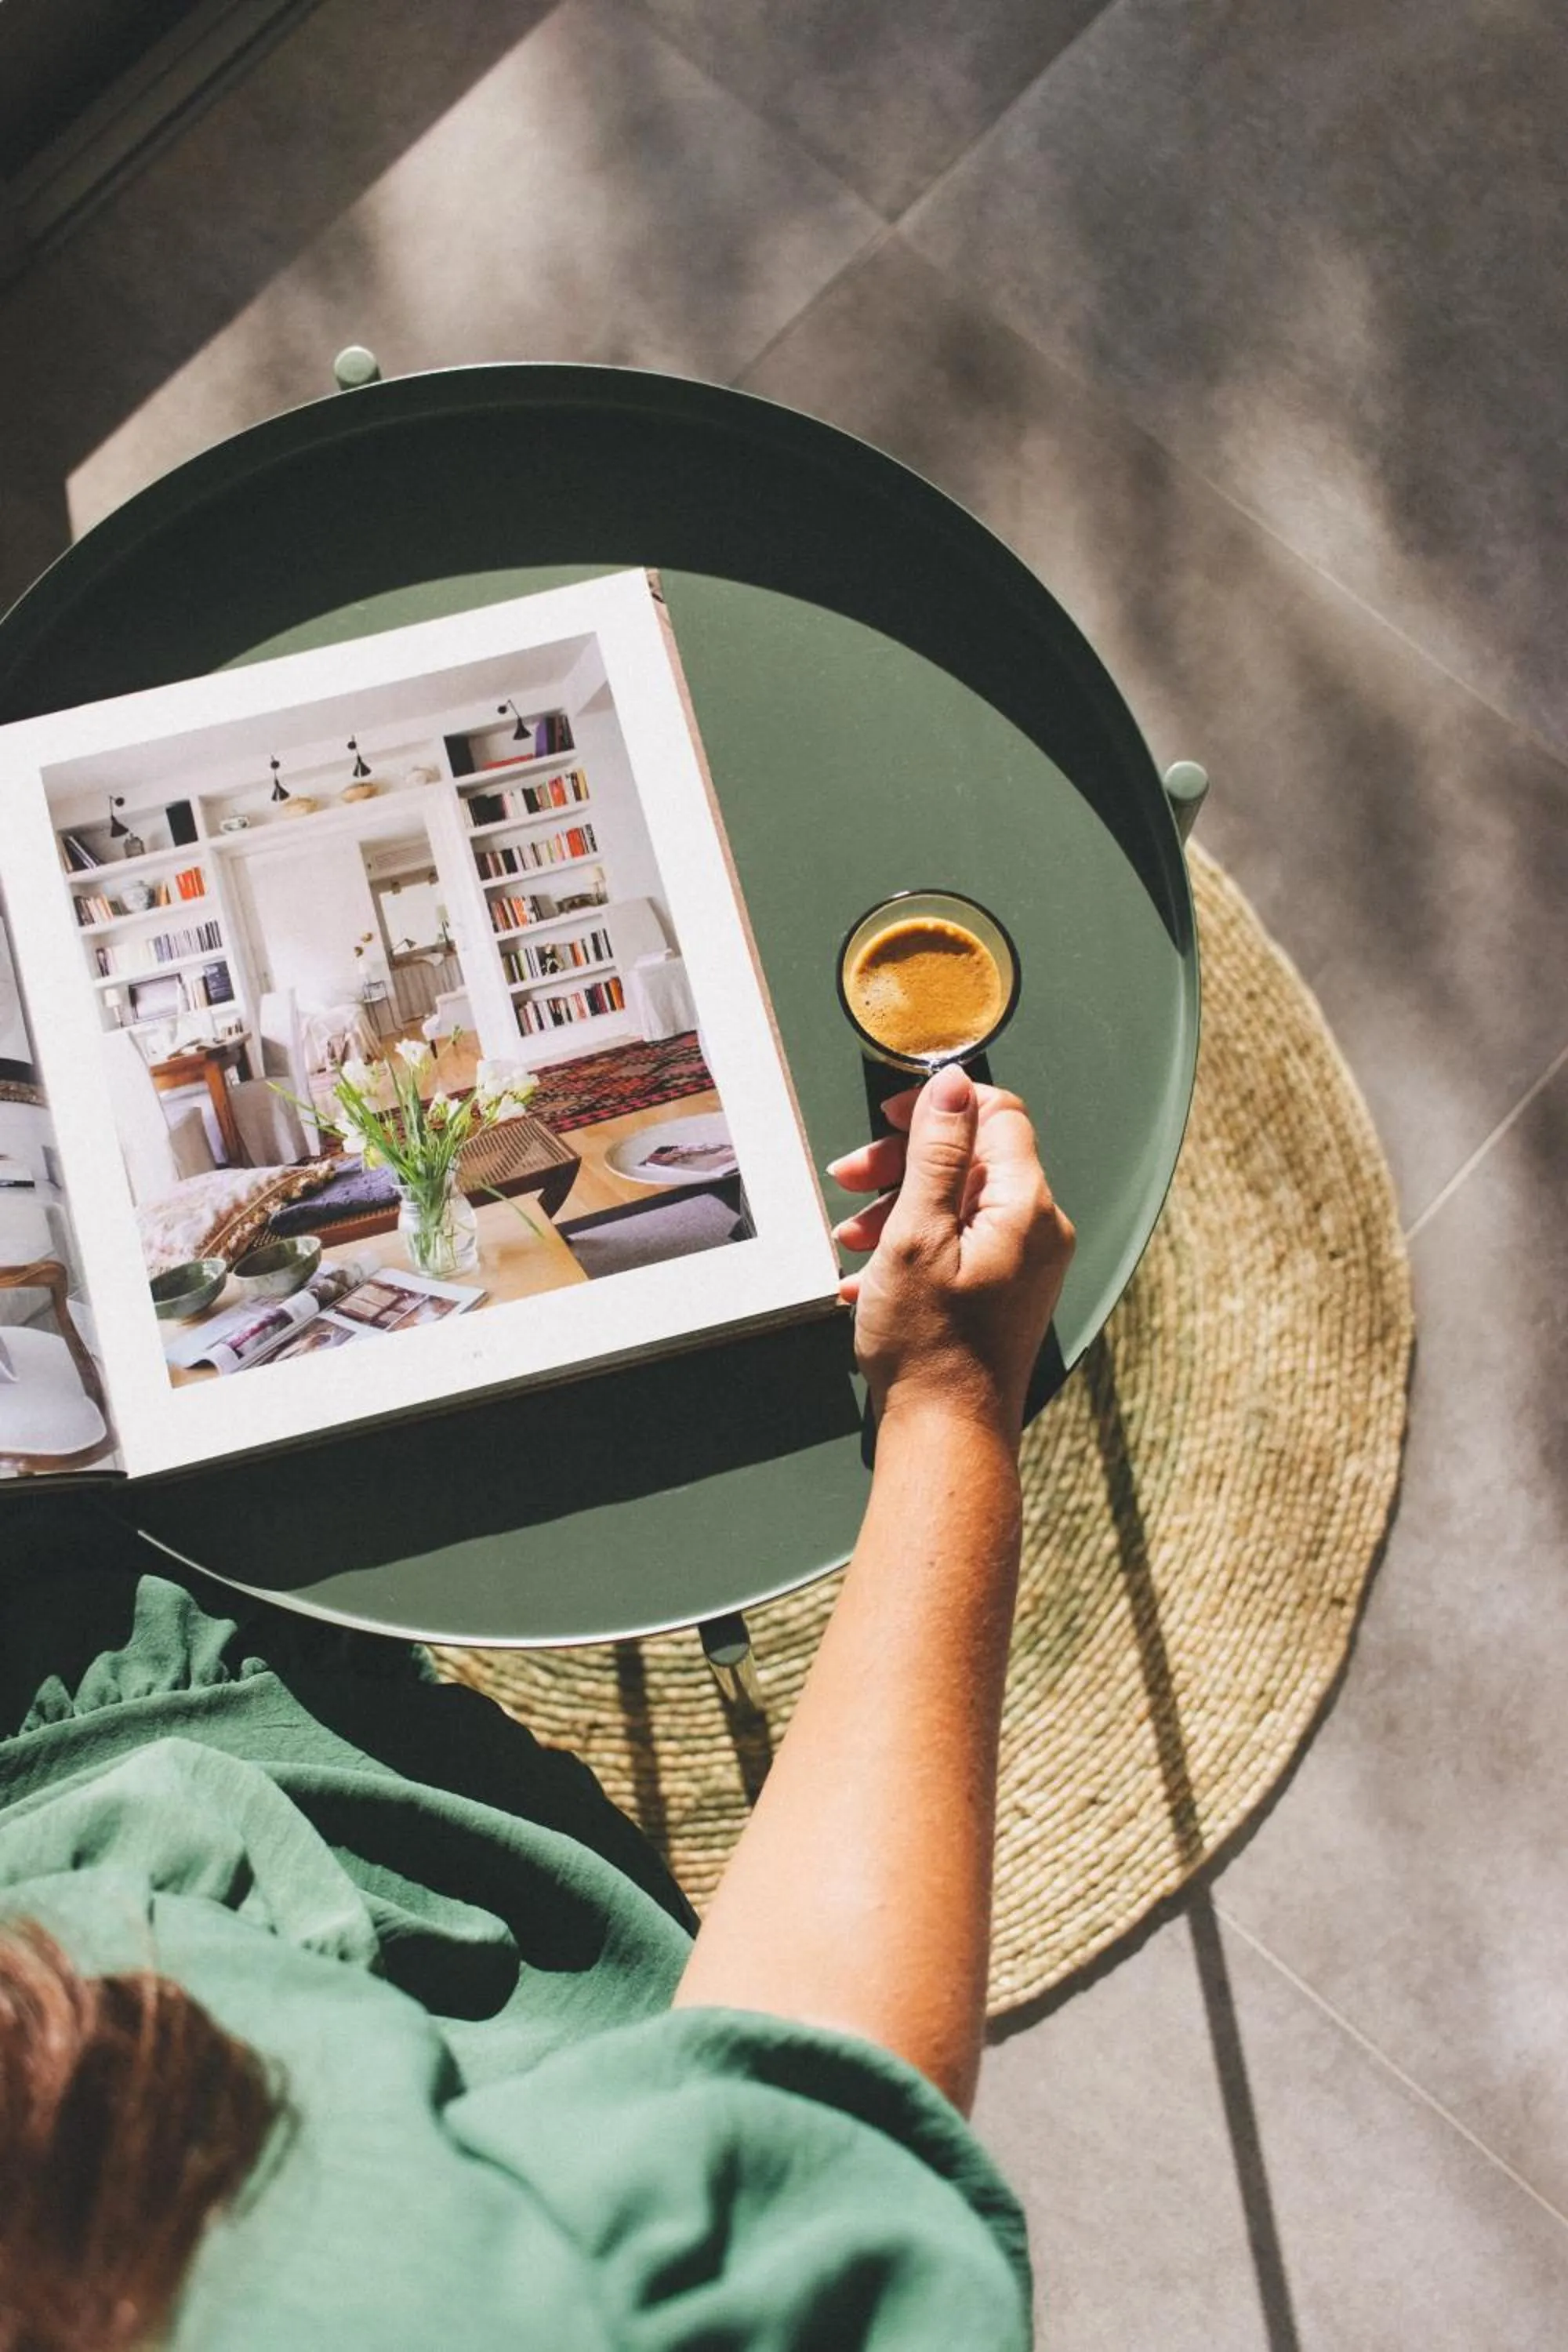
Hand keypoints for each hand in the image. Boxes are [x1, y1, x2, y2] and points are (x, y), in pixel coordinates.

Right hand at [828, 1066, 1074, 1434]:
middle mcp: (1037, 1230)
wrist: (946, 1435)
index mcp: (1025, 1206)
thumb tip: (953, 1084)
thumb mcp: (916, 1234)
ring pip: (958, 1201)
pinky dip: (912, 1245)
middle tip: (851, 1177)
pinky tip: (869, 1276)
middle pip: (971, 1158)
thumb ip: (936, 1153)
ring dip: (898, 1206)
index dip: (940, 1105)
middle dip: (903, 1161)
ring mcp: (1025, 1263)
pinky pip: (959, 1242)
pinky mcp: (1006, 1291)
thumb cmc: (928, 1347)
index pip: (996, 1114)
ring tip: (850, 1238)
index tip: (889, 1116)